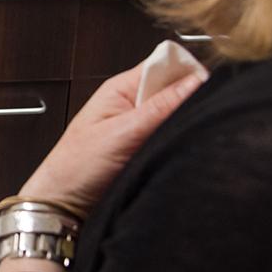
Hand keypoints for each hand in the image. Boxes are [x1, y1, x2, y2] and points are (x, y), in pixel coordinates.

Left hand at [19, 63, 204, 215]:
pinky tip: (183, 151)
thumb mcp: (121, 134)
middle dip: (189, 101)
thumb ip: (159, 107)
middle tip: (199, 117)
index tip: (207, 86)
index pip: (164, 63)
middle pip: (175, 90)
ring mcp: (141, 128)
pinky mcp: (147, 151)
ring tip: (186, 137)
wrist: (63, 207)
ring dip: (184, 125)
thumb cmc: (75, 168)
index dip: (188, 71)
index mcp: (121, 89)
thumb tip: (194, 82)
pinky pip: (172, 140)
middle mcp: (133, 105)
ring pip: (176, 117)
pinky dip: (179, 144)